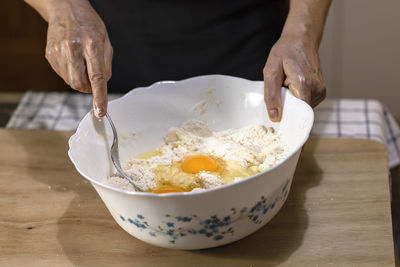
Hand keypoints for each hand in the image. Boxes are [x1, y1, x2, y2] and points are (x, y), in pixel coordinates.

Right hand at [45, 0, 111, 116]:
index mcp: (91, 45)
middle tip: (92, 79)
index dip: (99, 97)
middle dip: (88, 88)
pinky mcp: (50, 55)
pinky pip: (62, 74)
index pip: (97, 77)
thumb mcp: (106, 41)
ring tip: (82, 63)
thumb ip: (106, 64)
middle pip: (79, 83)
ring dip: (79, 80)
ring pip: (70, 81)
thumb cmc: (88, 25)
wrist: (65, 9)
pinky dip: (70, 73)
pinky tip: (72, 60)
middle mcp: (73, 49)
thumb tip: (103, 85)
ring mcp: (59, 52)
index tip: (101, 111)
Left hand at [263, 34, 325, 121]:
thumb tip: (275, 117)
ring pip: (302, 108)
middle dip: (287, 108)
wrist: (301, 39)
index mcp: (304, 84)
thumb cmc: (285, 52)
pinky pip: (306, 103)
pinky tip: (292, 86)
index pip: (298, 114)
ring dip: (291, 102)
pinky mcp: (321, 91)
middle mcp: (317, 89)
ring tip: (287, 86)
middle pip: (299, 112)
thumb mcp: (271, 70)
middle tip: (279, 94)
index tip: (278, 122)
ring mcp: (321, 91)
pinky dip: (297, 99)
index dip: (288, 119)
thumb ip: (271, 95)